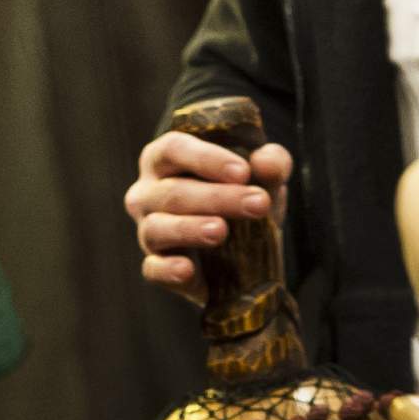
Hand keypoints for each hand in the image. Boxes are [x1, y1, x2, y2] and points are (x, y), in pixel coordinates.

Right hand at [124, 131, 292, 302]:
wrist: (245, 250)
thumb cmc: (243, 197)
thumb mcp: (264, 179)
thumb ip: (271, 164)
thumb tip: (266, 161)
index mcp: (165, 159)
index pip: (175, 149)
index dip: (207, 159)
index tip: (244, 172)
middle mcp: (148, 192)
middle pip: (173, 192)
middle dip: (217, 198)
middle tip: (258, 204)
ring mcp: (147, 230)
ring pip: (157, 228)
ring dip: (189, 229)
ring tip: (220, 231)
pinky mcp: (155, 266)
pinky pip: (153, 269)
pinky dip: (167, 269)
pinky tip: (187, 270)